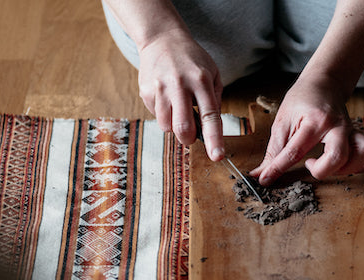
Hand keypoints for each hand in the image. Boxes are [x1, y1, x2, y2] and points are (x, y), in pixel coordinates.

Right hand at [137, 28, 224, 160]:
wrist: (162, 38)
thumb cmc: (192, 60)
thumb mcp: (213, 74)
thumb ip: (215, 101)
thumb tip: (211, 130)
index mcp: (201, 81)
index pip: (210, 116)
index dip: (214, 139)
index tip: (217, 156)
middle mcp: (180, 85)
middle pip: (182, 127)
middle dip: (188, 139)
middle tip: (190, 136)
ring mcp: (160, 88)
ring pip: (166, 126)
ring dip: (174, 126)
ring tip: (178, 108)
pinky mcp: (146, 91)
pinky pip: (156, 116)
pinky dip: (164, 114)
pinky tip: (166, 97)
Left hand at [251, 75, 363, 185]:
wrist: (324, 83)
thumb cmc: (302, 101)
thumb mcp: (282, 121)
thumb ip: (274, 150)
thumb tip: (261, 174)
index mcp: (314, 120)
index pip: (295, 151)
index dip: (278, 169)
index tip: (267, 180)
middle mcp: (337, 126)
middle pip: (338, 157)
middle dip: (321, 170)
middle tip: (309, 164)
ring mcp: (352, 131)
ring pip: (362, 155)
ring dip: (347, 168)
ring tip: (329, 165)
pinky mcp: (360, 136)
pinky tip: (349, 166)